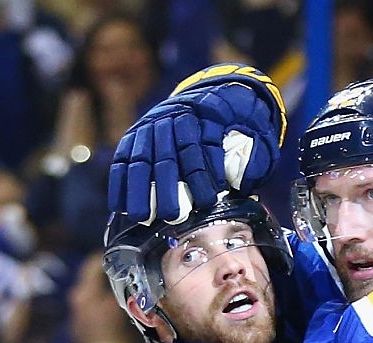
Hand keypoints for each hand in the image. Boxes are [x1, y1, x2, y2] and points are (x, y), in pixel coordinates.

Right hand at [108, 63, 284, 225]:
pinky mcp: (134, 135)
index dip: (202, 174)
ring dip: (140, 190)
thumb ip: (253, 154)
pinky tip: (119, 206)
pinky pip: (123, 158)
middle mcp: (173, 117)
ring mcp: (151, 125)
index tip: (208, 198)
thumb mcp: (253, 129)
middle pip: (168, 156)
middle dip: (168, 188)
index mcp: (205, 112)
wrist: (208, 94)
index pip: (200, 146)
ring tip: (141, 217)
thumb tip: (242, 183)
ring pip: (142, 159)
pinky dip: (120, 183)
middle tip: (171, 216)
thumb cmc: (233, 123)